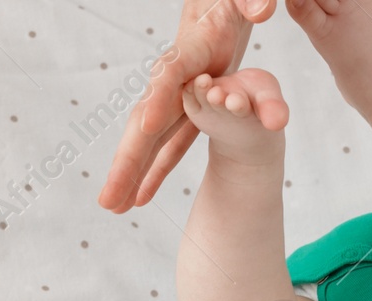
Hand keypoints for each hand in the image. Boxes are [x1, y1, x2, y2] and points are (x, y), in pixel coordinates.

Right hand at [97, 0, 276, 212]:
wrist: (215, 6)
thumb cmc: (229, 1)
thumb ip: (250, 1)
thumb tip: (263, 7)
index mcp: (187, 54)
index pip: (169, 77)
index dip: (159, 99)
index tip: (147, 125)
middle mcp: (171, 82)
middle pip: (144, 122)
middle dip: (127, 161)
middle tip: (108, 198)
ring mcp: (174, 100)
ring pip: (148, 141)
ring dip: (131, 176)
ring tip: (113, 208)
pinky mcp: (185, 111)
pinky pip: (167, 146)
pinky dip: (154, 172)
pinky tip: (138, 200)